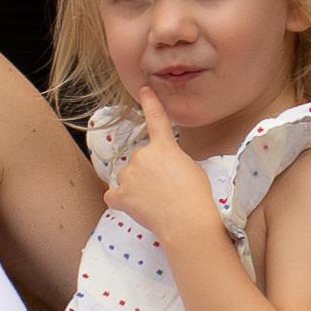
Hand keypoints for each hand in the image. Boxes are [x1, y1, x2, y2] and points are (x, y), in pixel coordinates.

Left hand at [104, 95, 222, 241]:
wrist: (186, 220)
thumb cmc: (196, 195)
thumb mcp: (191, 168)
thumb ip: (173, 160)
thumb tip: (165, 169)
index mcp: (163, 147)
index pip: (156, 118)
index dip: (150, 103)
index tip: (144, 90)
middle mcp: (142, 156)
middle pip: (140, 159)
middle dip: (148, 171)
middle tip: (165, 189)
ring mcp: (129, 175)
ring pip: (128, 177)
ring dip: (136, 187)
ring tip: (155, 202)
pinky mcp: (121, 195)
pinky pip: (114, 195)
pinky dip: (121, 201)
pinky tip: (135, 208)